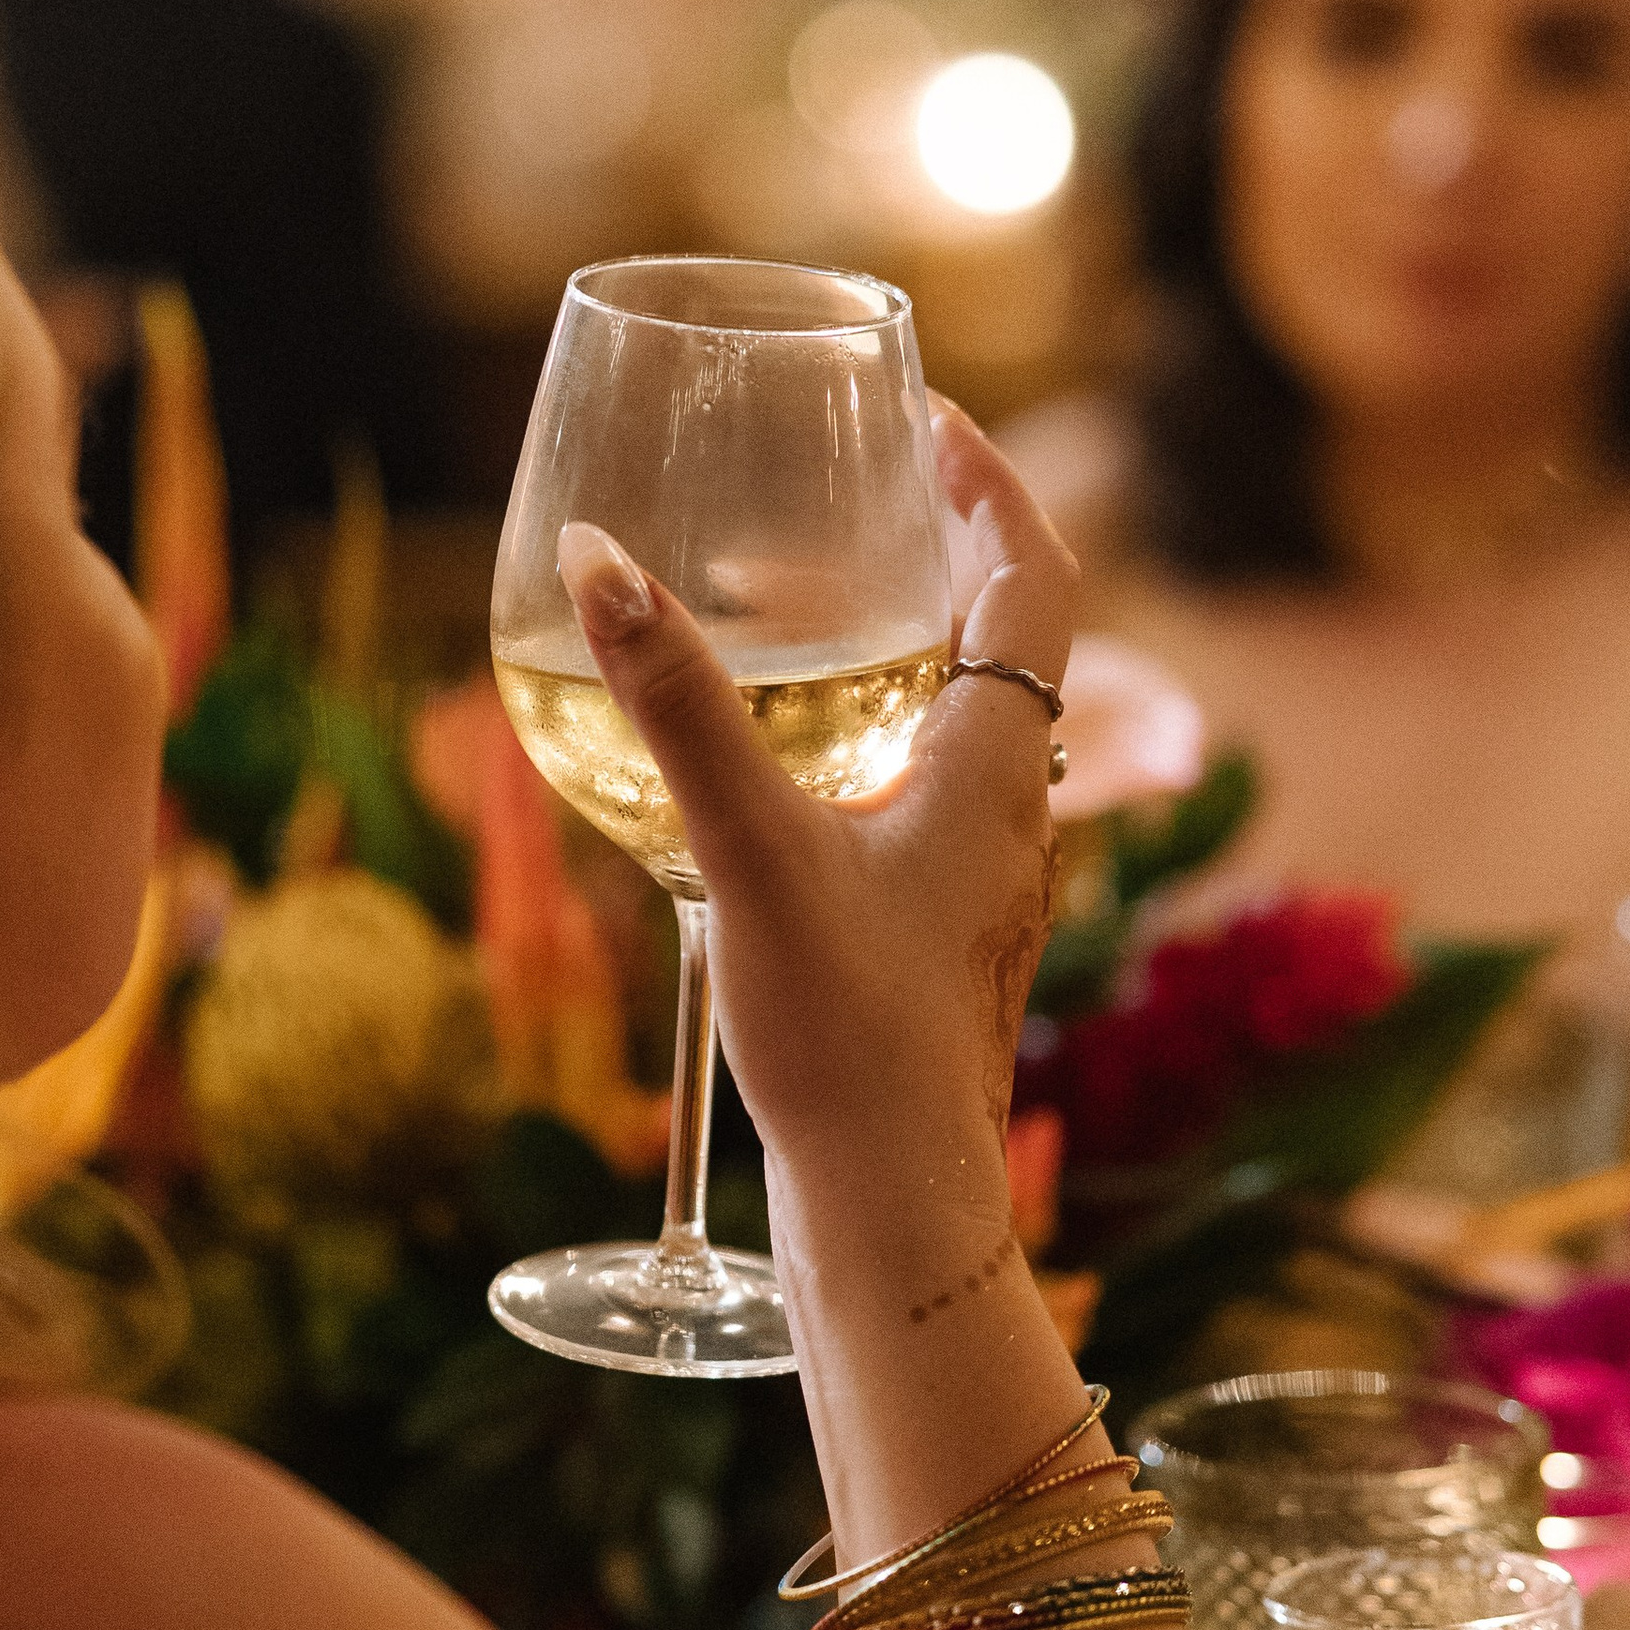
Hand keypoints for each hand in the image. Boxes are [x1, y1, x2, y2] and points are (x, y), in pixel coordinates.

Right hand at [557, 403, 1075, 1180]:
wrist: (893, 1208)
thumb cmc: (848, 1036)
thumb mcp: (750, 849)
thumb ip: (676, 708)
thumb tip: (598, 561)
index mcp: (1000, 767)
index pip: (1030, 577)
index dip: (990, 484)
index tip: (930, 420)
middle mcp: (1014, 814)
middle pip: (1003, 642)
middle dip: (936, 551)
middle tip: (857, 492)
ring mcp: (980, 881)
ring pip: (962, 724)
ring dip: (899, 646)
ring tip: (805, 606)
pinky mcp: (937, 939)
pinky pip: (922, 795)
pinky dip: (867, 735)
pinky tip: (785, 770)